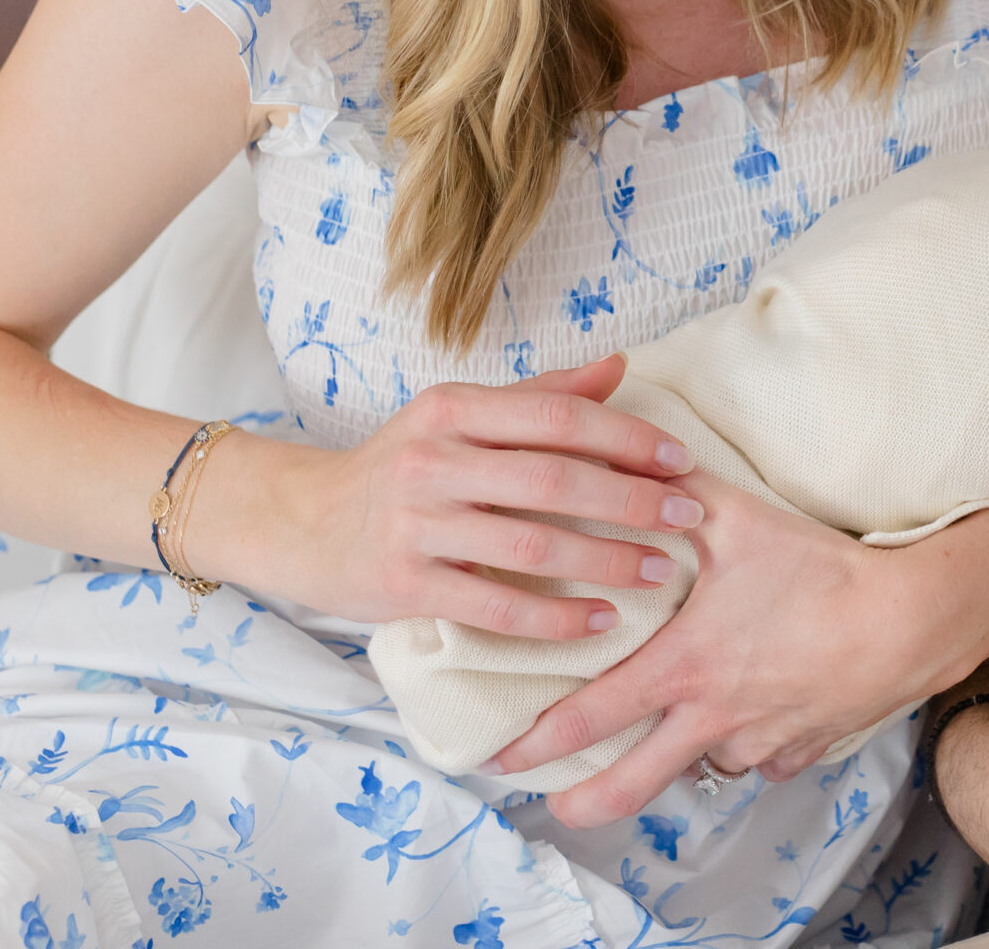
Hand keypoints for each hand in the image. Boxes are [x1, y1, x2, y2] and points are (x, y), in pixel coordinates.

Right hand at [236, 355, 702, 637]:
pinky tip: (601, 621)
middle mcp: (434, 460)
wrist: (299, 520)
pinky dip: (555, 619)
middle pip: (555, 480)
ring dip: (607, 561)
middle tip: (689, 518)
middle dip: (634, 501)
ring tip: (661, 572)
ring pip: (532, 546)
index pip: (560, 418)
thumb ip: (541, 396)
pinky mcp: (402, 584)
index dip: (629, 440)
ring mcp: (416, 524)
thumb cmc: (400, 465)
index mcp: (455, 409)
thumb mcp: (459, 416)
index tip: (682, 462)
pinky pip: (495, 607)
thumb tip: (620, 366)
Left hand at [490, 475, 988, 825]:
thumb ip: (678, 494)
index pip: (589, 717)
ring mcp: (757, 739)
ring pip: (703, 769)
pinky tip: (754, 719)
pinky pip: (763, 762)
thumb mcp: (742, 520)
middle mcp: (710, 717)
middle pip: (629, 787)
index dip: (537, 742)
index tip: (500, 757)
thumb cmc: (821, 571)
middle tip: (557, 804)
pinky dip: (751, 748)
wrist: (908, 619)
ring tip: (675, 734)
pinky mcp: (801, 747)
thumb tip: (633, 457)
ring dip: (684, 757)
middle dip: (582, 802)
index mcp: (682, 667)